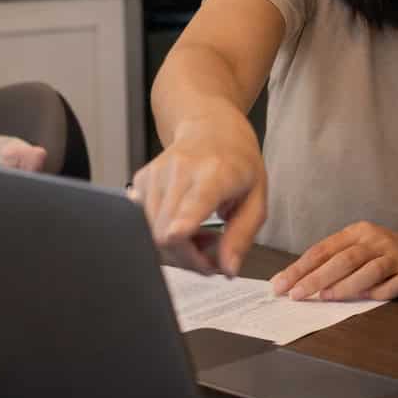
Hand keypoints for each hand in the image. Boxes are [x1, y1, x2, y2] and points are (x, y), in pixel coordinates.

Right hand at [129, 107, 265, 277]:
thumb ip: (242, 236)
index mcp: (215, 172)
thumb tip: (227, 269)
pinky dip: (164, 235)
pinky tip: (183, 224)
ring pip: (152, 235)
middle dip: (190, 260)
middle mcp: (179, 170)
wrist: (211, 127)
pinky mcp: (140, 180)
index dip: (182, 224)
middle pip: (168, 233)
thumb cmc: (238, 162)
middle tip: (213, 257)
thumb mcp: (257, 198)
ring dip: (178, 250)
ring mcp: (155, 174)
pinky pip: (144, 225)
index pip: (192, 201)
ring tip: (201, 236)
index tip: (177, 235)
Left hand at [270, 222, 397, 301]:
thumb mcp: (360, 248)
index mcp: (359, 232)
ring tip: (325, 297)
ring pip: (368, 271)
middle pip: (343, 259)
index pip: (323, 249)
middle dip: (316, 278)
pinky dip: (377, 293)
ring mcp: (396, 256)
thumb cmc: (385, 255)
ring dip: (345, 286)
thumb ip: (333, 261)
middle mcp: (377, 240)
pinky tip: (364, 300)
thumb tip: (296, 281)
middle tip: (296, 295)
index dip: (300, 267)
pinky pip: (392, 285)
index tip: (281, 284)